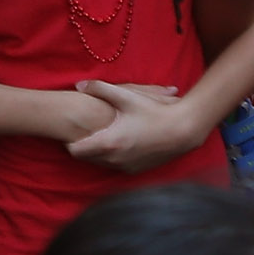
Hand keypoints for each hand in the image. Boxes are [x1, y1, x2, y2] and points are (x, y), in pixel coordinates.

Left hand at [64, 79, 225, 172]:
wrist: (183, 130)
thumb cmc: (154, 111)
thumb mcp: (127, 96)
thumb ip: (100, 88)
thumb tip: (78, 84)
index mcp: (109, 143)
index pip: (75, 150)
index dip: (70, 140)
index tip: (73, 128)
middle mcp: (114, 160)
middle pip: (85, 158)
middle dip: (83, 145)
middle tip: (85, 130)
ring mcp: (125, 168)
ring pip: (100, 163)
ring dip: (97, 152)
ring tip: (100, 134)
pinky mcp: (135, 170)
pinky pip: (114, 166)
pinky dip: (111, 157)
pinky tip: (117, 141)